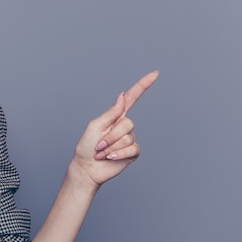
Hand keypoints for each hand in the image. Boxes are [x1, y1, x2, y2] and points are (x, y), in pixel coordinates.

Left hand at [71, 71, 158, 187]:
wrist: (87, 168)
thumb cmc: (86, 146)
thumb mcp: (95, 126)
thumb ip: (111, 113)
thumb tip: (122, 95)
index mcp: (114, 116)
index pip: (132, 98)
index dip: (143, 86)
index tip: (155, 74)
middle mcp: (124, 126)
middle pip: (127, 123)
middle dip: (111, 136)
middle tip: (99, 145)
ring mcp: (129, 139)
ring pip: (128, 137)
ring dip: (112, 147)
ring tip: (102, 153)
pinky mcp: (132, 152)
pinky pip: (132, 149)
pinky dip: (119, 154)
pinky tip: (111, 158)